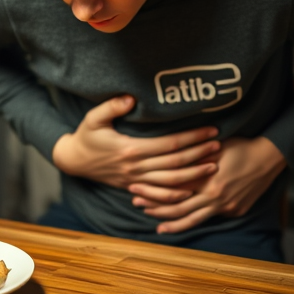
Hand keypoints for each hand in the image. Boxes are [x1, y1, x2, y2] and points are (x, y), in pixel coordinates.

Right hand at [52, 95, 220, 199]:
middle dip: (199, 155)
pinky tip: (190, 191)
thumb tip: (131, 98)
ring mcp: (135, 180)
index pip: (169, 144)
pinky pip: (157, 194)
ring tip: (213, 166)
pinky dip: (175, 195)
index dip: (192, 137)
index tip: (210, 130)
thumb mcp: (93, 117)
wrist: (73, 160)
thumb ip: (112, 107)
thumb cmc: (86, 136)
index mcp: (131, 148)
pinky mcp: (133, 187)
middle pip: (175, 163)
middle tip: (220, 146)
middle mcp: (136, 167)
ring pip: (170, 182)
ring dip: (194, 175)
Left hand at [127, 136, 286, 234]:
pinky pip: (211, 217)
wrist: (270, 157)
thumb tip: (166, 159)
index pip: (173, 189)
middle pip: (179, 207)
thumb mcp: (214, 147)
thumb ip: (192, 157)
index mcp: (207, 178)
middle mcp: (215, 196)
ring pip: (194, 220)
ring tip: (159, 228)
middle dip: (156, 208)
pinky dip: (195, 220)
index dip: (153, 191)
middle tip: (138, 206)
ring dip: (174, 223)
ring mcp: (226, 206)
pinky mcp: (235, 211)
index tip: (136, 189)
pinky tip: (184, 222)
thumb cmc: (241, 146)